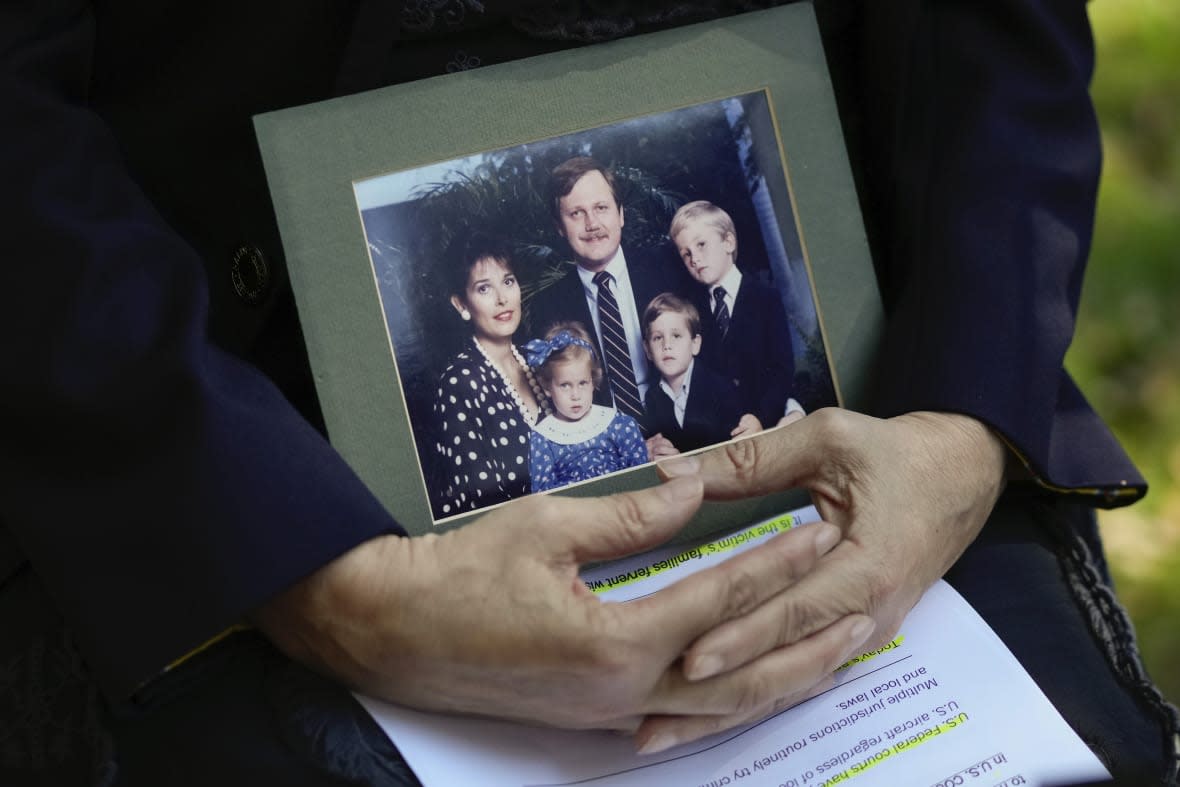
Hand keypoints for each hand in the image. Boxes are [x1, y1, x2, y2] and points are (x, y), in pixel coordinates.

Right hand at [253, 476, 847, 729]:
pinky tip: (756, 685)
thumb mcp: (548, 527)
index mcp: (615, 641)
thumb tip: (694, 487)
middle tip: (862, 616)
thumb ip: (632, 513)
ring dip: (779, 681)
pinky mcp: (595, 718)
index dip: (771, 563)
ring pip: (718, 709)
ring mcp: (610, 715)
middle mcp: (624, 692)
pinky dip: (730, 699)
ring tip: (833, 656)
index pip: (718, 598)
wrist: (395, 633)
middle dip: (804, 643)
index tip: (815, 533)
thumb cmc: (462, 574)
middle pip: (739, 675)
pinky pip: (681, 714)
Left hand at [638, 408, 1005, 750]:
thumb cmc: (895, 455)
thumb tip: (675, 472)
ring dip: (731, 700)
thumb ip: (753, 460)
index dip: (742, 636)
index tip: (691, 658)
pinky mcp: (853, 633)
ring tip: (667, 728)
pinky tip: (710, 708)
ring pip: (790, 674)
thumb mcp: (827, 440)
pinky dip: (755, 686)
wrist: (961, 475)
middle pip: (786, 657)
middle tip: (658, 710)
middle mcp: (871, 614)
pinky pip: (800, 666)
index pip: (795, 612)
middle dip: (722, 686)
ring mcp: (865, 631)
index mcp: (869, 568)